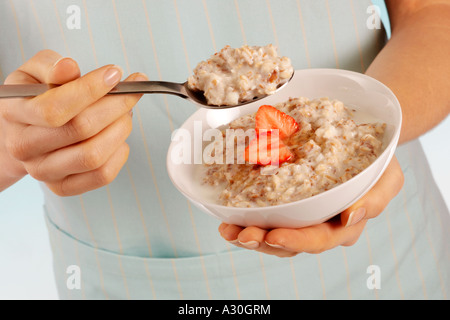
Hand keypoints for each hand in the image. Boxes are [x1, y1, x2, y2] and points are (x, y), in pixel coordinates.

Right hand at [0, 50, 145, 195]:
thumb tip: (69, 68)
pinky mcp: (62, 187)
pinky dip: (119, 154)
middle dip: (115, 106)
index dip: (91, 89)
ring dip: (120, 130)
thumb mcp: (34, 73)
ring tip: (125, 113)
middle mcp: (25, 147)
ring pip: (94, 156)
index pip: (55, 107)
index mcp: (15, 114)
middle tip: (129, 93)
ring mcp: (44, 171)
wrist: (22, 134)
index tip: (115, 73)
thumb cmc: (34, 99)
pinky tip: (118, 137)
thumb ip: (50, 66)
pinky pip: (102, 176)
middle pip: (81, 130)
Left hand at [219, 156, 403, 256]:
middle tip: (241, 234)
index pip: (319, 239)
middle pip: (290, 243)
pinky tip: (227, 215)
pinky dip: (246, 218)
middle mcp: (320, 227)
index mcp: (343, 226)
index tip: (274, 235)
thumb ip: (374, 199)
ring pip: (273, 235)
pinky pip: (265, 217)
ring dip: (248, 234)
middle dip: (263, 241)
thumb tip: (351, 216)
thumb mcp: (387, 177)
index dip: (296, 240)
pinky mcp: (286, 206)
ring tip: (227, 228)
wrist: (362, 144)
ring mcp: (301, 218)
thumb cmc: (376, 163)